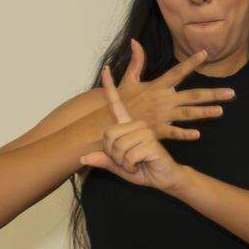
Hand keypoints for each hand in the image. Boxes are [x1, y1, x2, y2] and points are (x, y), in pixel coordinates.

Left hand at [82, 66, 186, 191]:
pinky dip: (130, 166)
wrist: (165, 179)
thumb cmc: (143, 169)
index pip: (116, 104)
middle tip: (126, 161)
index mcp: (129, 125)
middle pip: (109, 135)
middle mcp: (137, 124)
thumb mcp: (119, 166)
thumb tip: (82, 158)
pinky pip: (128, 156)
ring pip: (118, 147)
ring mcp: (145, 131)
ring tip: (134, 163)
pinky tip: (140, 165)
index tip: (105, 69)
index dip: (110, 88)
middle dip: (113, 155)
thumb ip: (103, 160)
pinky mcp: (151, 141)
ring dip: (122, 162)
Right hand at [106, 39, 230, 140]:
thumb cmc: (121, 101)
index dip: (191, 62)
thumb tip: (135, 41)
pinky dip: (184, 134)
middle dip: (213, 94)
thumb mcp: (128, 79)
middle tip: (231, 93)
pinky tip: (198, 135)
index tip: (205, 53)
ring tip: (221, 111)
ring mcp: (161, 115)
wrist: (108, 121)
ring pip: (187, 114)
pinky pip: (173, 132)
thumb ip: (136, 61)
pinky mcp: (156, 130)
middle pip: (192, 95)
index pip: (178, 71)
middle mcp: (163, 99)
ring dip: (205, 113)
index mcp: (157, 86)